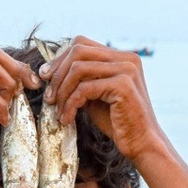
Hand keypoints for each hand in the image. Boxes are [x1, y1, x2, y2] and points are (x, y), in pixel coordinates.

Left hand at [39, 36, 163, 160]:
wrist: (141, 143)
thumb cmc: (117, 122)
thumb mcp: (94, 95)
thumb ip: (79, 80)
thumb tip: (49, 71)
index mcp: (121, 56)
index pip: (81, 43)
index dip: (59, 59)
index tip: (46, 78)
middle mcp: (127, 58)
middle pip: (78, 51)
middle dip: (58, 74)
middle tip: (49, 97)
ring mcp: (127, 70)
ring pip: (78, 69)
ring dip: (62, 91)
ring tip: (58, 110)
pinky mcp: (123, 85)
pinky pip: (85, 88)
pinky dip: (71, 104)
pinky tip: (67, 119)